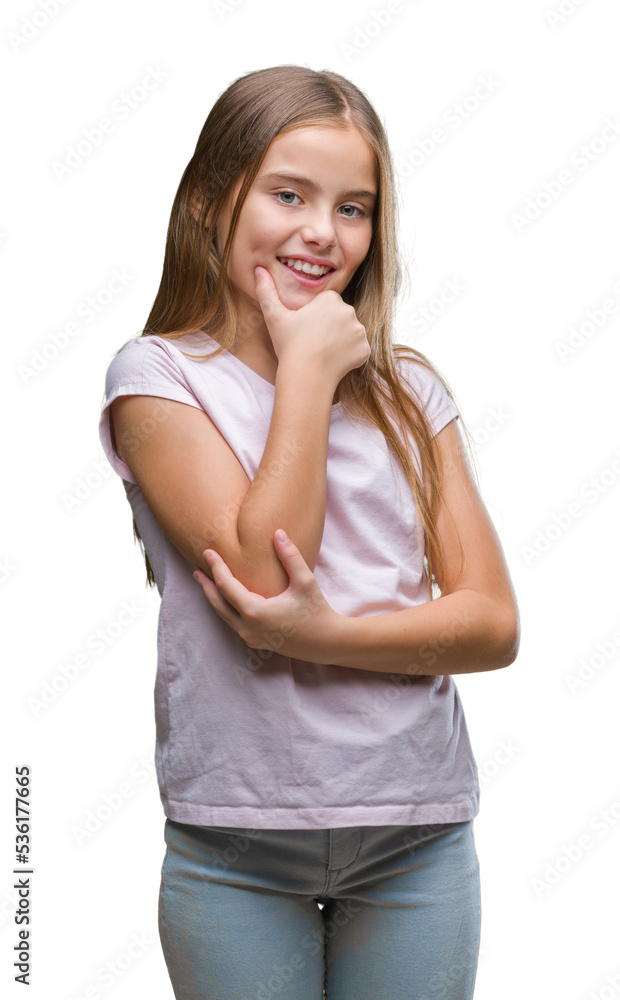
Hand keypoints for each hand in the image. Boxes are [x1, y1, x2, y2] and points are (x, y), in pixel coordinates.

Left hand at [192, 528, 340, 660]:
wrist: (326, 643)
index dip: (216, 567)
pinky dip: (226, 609)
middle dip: (206, 586)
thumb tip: (278, 532)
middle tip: (197, 570)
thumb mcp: (305, 582)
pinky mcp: (256, 642)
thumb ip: (290, 557)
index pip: (226, 586)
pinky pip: (234, 623)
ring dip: (214, 598)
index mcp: (255, 612)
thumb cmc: (316, 611)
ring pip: (224, 616)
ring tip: (206, 583)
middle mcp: (248, 627)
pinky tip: (227, 600)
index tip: (208, 552)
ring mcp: (250, 637)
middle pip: (218, 603)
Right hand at [254, 265, 369, 382]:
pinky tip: (333, 361)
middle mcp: (349, 311)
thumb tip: (258, 269)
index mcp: (331, 299)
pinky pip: (358, 349)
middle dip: (330, 326)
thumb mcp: (274, 317)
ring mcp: (360, 331)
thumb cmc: (289, 346)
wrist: (306, 377)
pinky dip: (349, 355)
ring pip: (350, 332)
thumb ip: (266, 291)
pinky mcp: (364, 349)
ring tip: (323, 351)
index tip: (306, 328)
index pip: (327, 303)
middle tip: (314, 341)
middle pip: (340, 316)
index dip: (315, 316)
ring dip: (341, 340)